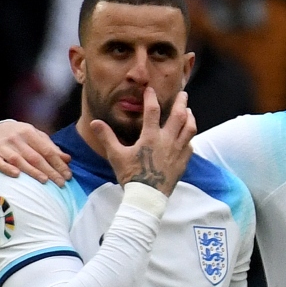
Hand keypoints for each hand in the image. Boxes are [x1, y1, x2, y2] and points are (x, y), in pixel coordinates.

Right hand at [0, 118, 71, 183]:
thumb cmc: (21, 136)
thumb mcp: (37, 137)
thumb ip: (51, 147)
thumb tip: (68, 159)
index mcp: (29, 132)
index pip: (47, 150)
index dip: (58, 164)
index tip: (68, 175)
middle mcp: (15, 138)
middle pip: (35, 157)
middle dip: (50, 171)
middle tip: (61, 183)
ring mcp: (1, 145)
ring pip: (18, 160)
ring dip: (32, 171)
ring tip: (45, 181)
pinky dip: (6, 168)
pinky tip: (16, 175)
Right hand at [80, 85, 194, 193]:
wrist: (147, 196)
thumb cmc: (131, 176)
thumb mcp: (116, 155)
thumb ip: (107, 137)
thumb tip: (95, 122)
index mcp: (150, 138)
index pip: (152, 111)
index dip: (151, 98)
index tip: (150, 90)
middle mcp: (167, 141)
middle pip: (179, 116)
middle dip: (181, 103)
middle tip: (183, 93)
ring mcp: (178, 151)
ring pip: (189, 129)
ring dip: (190, 117)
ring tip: (188, 111)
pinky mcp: (184, 161)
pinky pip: (190, 145)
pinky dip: (189, 137)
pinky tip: (187, 135)